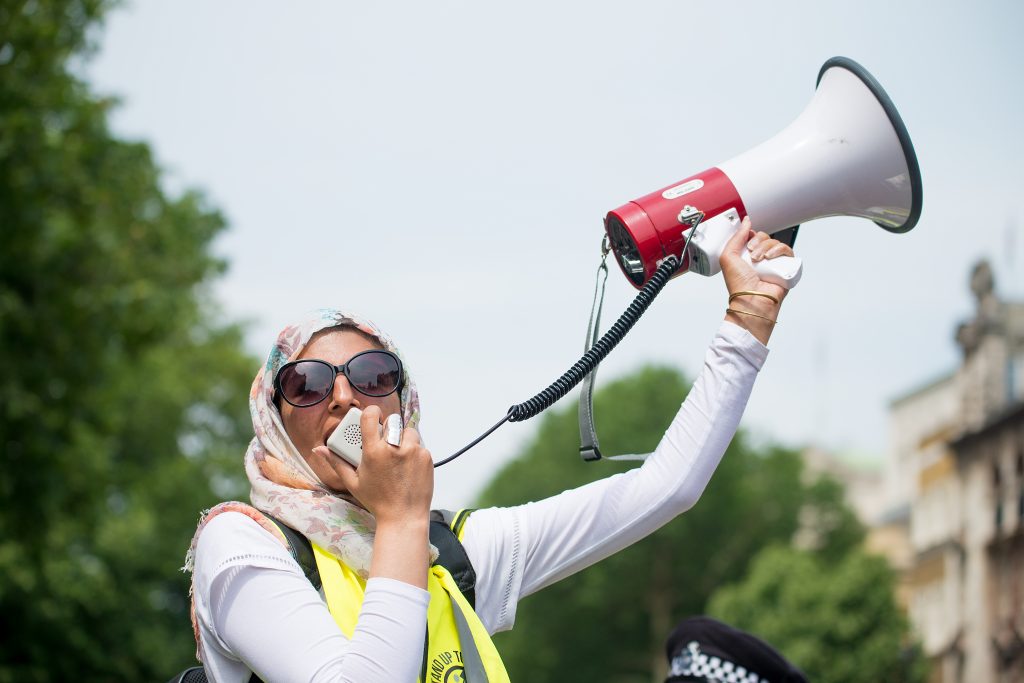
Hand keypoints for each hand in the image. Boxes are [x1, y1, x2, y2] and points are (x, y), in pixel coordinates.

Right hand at [317, 405, 433, 525]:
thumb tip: (319, 450)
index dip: (371, 412)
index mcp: (373, 451)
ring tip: (398, 456)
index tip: (372, 416)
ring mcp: (413, 451)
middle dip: (388, 429)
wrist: (404, 517)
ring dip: (403, 439)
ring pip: (407, 431)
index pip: (371, 416)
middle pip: (392, 421)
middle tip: (385, 443)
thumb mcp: (353, 482)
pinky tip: (408, 466)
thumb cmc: (377, 501)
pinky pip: (419, 445)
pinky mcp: (426, 457)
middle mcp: (394, 448)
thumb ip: (337, 462)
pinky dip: (414, 451)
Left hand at [719, 217, 793, 343]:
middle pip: (764, 237)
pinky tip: (770, 257)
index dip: (750, 235)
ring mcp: (773, 263)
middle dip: (757, 242)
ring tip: (759, 258)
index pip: (753, 237)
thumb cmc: (738, 284)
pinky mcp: (785, 267)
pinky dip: (779, 250)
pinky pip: (787, 250)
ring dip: (766, 247)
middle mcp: (760, 259)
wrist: (751, 299)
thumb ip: (736, 236)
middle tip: (752, 253)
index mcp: (745, 255)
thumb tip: (746, 220)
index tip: (747, 240)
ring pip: (775, 243)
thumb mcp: (728, 256)